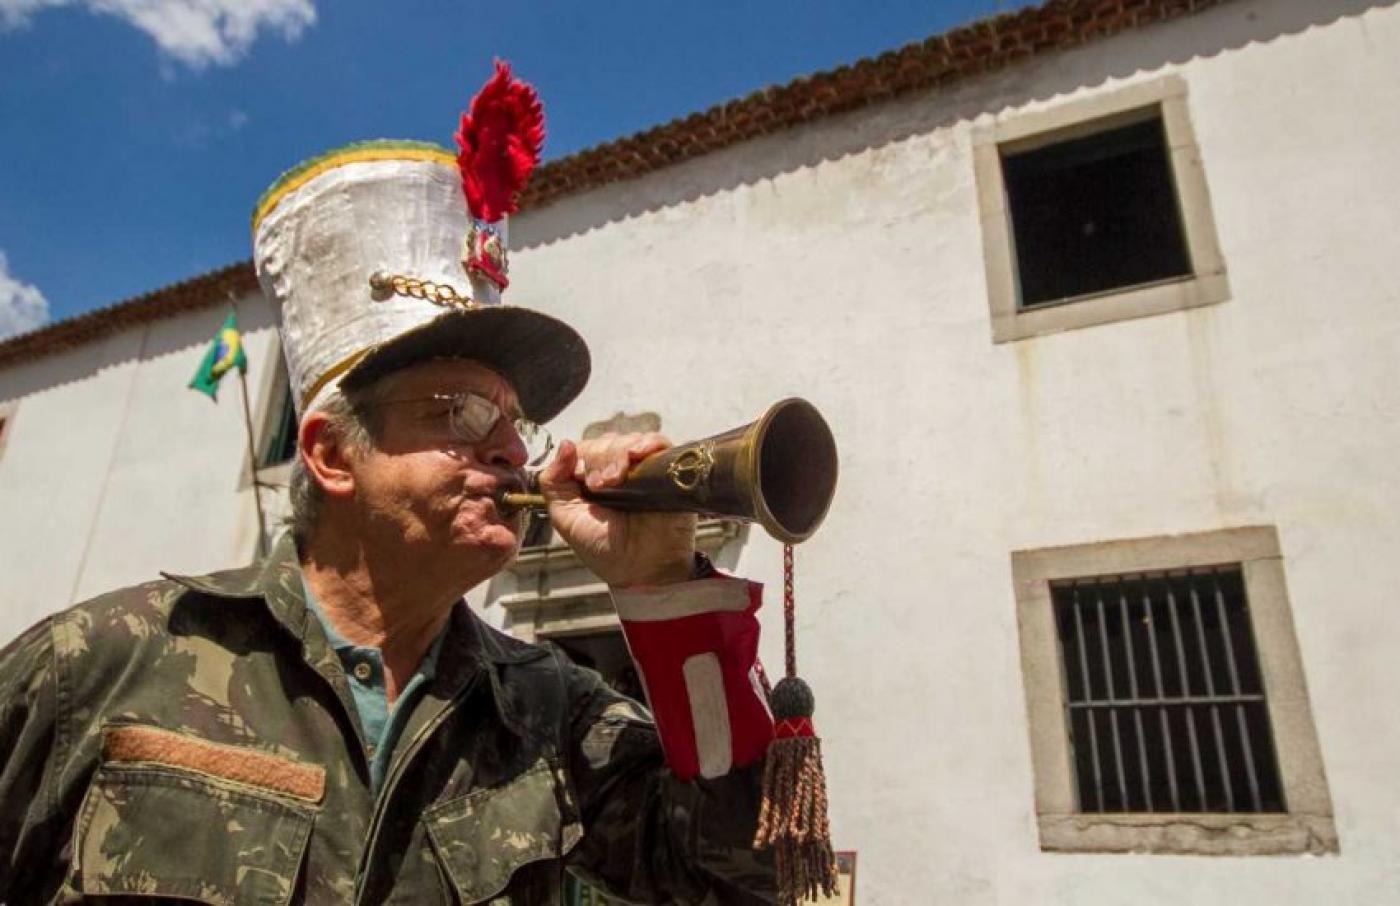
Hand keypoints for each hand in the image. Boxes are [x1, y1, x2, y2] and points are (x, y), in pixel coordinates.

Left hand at [536, 432, 696, 587]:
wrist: (641, 569)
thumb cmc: (603, 548)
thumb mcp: (565, 516)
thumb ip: (553, 480)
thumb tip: (565, 443)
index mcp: (593, 478)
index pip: (586, 448)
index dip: (583, 458)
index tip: (588, 484)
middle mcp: (619, 470)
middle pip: (607, 442)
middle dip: (602, 458)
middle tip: (603, 486)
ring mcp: (644, 469)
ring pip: (629, 440)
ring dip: (620, 453)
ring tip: (618, 480)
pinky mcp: (668, 470)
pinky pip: (658, 442)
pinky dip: (648, 442)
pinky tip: (640, 454)